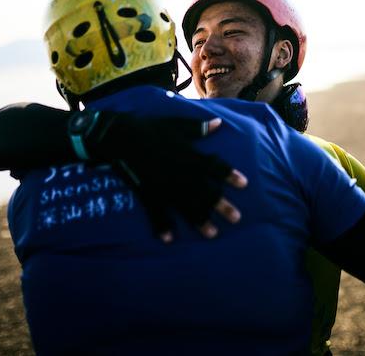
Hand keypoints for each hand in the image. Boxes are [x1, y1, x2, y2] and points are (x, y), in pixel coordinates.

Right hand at [86, 112, 247, 241]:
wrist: (120, 136)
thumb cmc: (150, 127)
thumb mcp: (177, 124)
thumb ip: (198, 128)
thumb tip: (219, 123)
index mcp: (189, 155)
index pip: (215, 166)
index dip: (230, 175)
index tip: (244, 184)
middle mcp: (180, 173)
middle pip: (205, 192)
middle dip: (221, 206)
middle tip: (236, 219)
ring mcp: (164, 185)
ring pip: (186, 207)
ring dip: (200, 221)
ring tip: (213, 234)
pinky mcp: (148, 192)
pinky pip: (156, 213)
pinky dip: (162, 227)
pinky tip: (169, 240)